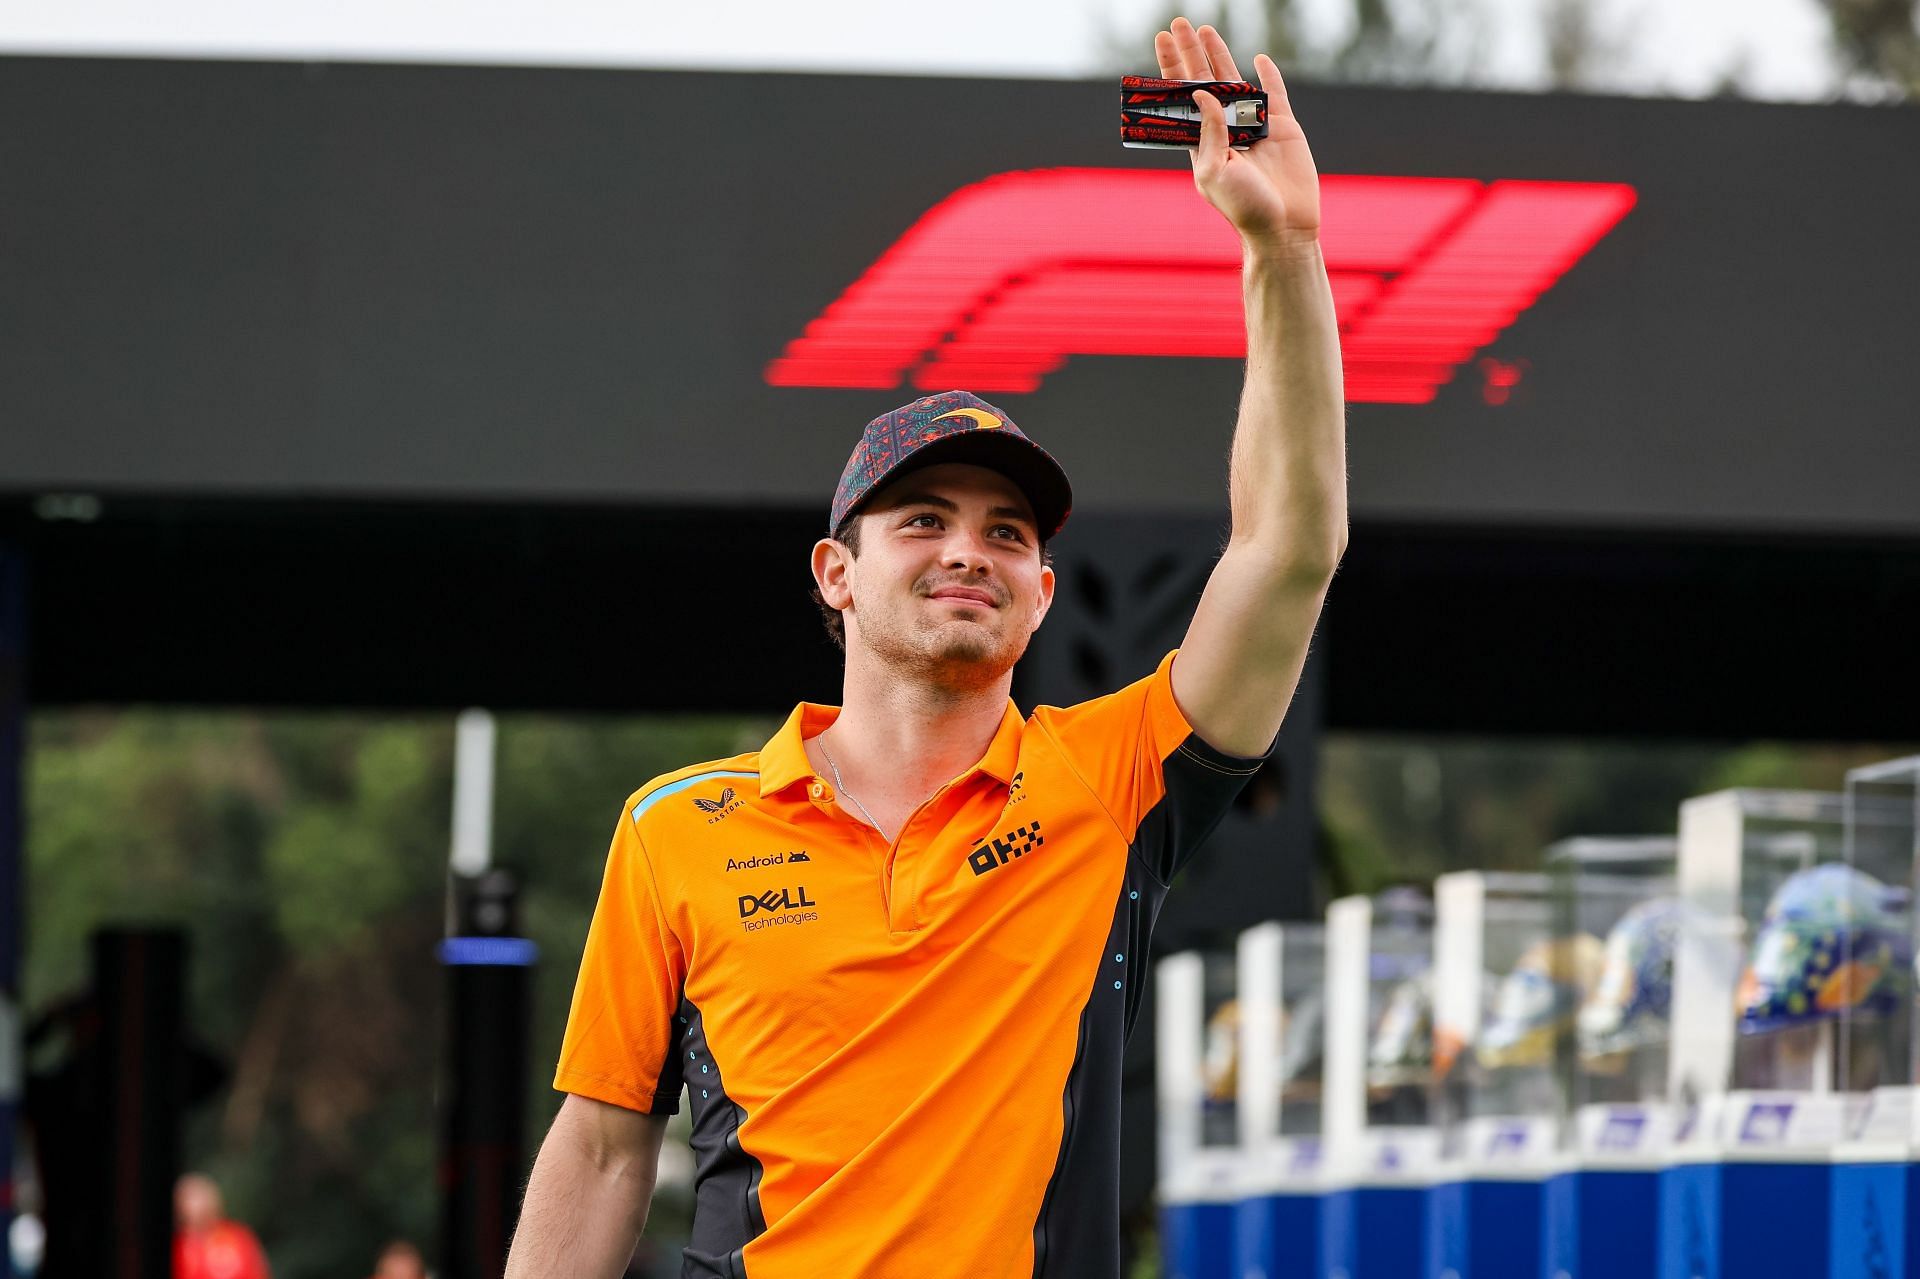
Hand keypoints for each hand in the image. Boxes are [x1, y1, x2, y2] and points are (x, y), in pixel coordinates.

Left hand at [1154, 17, 1320, 253]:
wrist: (1284, 227)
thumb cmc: (1243, 207)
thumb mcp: (1215, 171)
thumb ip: (1209, 132)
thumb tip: (1202, 93)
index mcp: (1203, 143)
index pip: (1182, 98)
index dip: (1172, 70)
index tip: (1162, 42)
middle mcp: (1226, 130)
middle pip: (1203, 81)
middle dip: (1190, 54)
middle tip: (1178, 24)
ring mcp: (1255, 127)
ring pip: (1234, 82)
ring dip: (1219, 55)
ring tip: (1205, 29)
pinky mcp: (1283, 128)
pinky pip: (1274, 95)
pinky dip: (1267, 76)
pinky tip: (1259, 59)